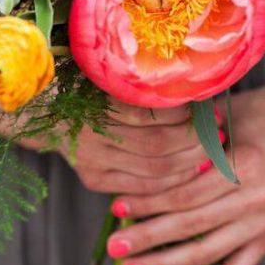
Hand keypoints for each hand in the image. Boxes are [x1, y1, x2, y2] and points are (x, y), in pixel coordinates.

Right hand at [12, 101, 218, 195]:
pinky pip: (142, 187)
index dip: (187, 118)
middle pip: (158, 147)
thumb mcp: (111, 77)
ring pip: (154, 171)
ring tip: (212, 153)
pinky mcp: (93, 178)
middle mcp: (93, 135)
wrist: (44, 112)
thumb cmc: (86, 86)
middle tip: (220, 135)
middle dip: (196, 143)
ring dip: (189, 164)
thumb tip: (191, 89)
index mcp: (98, 104)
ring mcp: (92, 161)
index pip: (154, 117)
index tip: (212, 112)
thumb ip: (143, 87)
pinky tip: (190, 173)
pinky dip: (170, 182)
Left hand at [106, 83, 264, 264]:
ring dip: (164, 264)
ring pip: (207, 253)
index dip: (148, 203)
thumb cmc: (241, 120)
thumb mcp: (214, 122)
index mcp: (246, 162)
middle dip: (147, 238)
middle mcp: (261, 196)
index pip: (186, 192)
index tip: (116, 207)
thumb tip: (129, 177)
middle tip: (115, 246)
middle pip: (192, 225)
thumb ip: (182, 146)